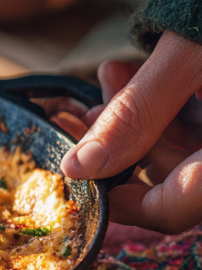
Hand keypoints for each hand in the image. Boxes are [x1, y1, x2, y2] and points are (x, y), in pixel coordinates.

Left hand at [56, 31, 201, 232]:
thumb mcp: (190, 58)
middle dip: (120, 145)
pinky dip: (165, 108)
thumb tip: (80, 166)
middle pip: (175, 180)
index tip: (79, 176)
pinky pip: (200, 130)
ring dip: (136, 121)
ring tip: (108, 80)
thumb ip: (136, 115)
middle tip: (79, 115)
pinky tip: (132, 76)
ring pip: (185, 153)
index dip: (119, 202)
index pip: (173, 211)